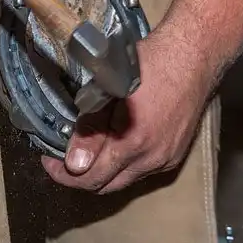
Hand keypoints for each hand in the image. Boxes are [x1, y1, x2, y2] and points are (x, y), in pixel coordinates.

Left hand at [42, 25, 216, 193]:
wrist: (194, 55)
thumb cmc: (149, 63)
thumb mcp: (109, 89)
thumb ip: (90, 129)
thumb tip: (74, 163)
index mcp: (133, 143)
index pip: (91, 178)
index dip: (64, 174)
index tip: (48, 161)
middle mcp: (153, 159)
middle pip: (107, 187)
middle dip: (80, 177)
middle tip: (61, 158)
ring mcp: (167, 159)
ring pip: (125, 180)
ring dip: (103, 170)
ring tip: (86, 148)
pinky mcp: (176, 154)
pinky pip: (142, 171)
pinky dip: (123, 165)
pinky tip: (113, 144)